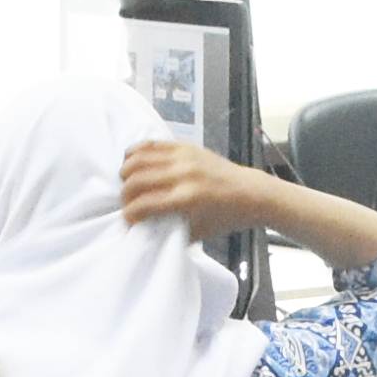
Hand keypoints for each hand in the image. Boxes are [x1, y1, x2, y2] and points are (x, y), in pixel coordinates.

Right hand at [115, 138, 277, 240]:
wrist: (251, 192)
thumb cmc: (227, 217)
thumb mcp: (199, 232)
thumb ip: (172, 230)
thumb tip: (145, 230)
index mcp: (187, 198)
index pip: (145, 205)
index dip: (129, 214)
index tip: (128, 220)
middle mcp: (183, 174)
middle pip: (137, 179)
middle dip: (125, 194)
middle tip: (126, 202)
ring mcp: (184, 157)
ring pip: (139, 157)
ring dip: (127, 171)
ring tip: (127, 182)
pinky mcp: (186, 146)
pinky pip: (152, 144)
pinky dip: (137, 152)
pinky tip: (133, 163)